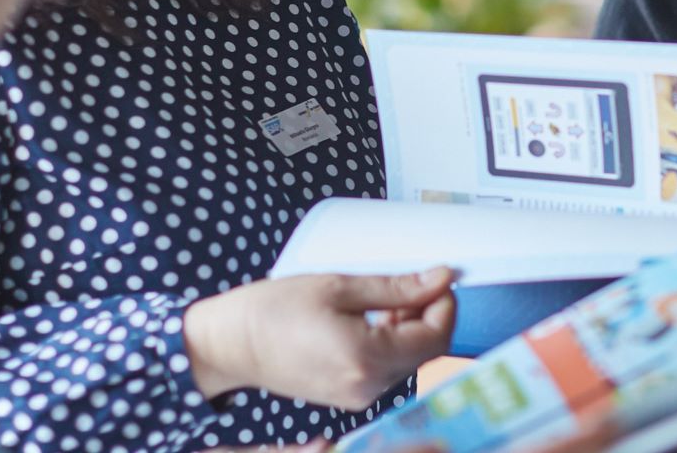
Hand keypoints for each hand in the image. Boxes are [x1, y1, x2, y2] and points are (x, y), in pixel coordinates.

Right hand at [185, 268, 456, 410]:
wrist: (230, 344)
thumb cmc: (273, 311)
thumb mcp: (338, 286)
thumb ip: (396, 287)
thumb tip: (439, 279)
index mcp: (366, 358)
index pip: (435, 337)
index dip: (445, 304)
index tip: (441, 278)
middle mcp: (367, 386)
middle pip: (425, 350)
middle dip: (427, 314)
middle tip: (411, 282)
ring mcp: (358, 396)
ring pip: (407, 360)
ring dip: (408, 328)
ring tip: (381, 300)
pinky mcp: (349, 396)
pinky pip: (386, 369)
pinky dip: (389, 343)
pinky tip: (369, 321)